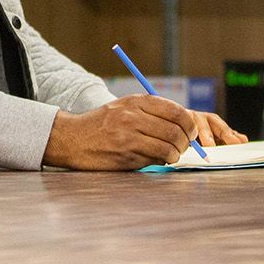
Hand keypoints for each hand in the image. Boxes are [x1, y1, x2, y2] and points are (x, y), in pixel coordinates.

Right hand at [43, 96, 246, 171]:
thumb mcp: (123, 107)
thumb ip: (150, 112)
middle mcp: (133, 116)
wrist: (72, 139)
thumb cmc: (102, 124)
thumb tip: (183, 125)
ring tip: (172, 155)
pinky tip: (160, 160)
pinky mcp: (125, 154)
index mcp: (135, 102)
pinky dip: (164, 161)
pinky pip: (155, 159)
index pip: (175, 110)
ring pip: (169, 146)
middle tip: (184, 146)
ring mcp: (129, 136)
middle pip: (175, 129)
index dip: (189, 123)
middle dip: (186, 141)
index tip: (191, 131)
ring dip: (176, 154)